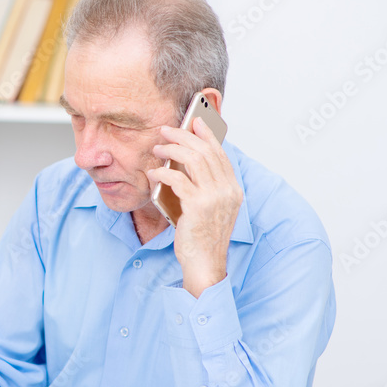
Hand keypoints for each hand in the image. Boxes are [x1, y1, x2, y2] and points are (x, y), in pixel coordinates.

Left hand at [148, 116, 242, 297]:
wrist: (204, 264)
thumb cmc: (201, 238)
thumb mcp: (208, 209)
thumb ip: (203, 187)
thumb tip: (184, 163)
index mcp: (233, 190)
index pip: (220, 154)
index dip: (206, 135)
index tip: (194, 122)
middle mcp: (228, 191)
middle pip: (206, 152)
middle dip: (184, 136)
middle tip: (165, 130)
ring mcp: (215, 198)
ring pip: (194, 160)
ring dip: (172, 149)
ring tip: (158, 147)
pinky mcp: (198, 206)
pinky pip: (178, 179)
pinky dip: (163, 171)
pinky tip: (153, 173)